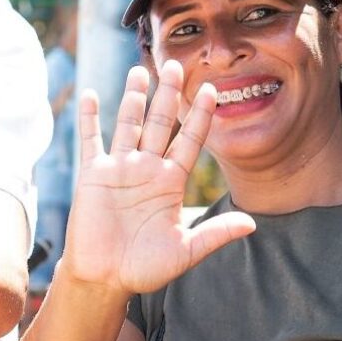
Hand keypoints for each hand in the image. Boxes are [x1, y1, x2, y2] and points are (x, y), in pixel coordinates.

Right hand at [59, 61, 254, 293]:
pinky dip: (90, 118)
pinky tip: (92, 94)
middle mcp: (147, 169)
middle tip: (176, 64)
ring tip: (140, 70)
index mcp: (171, 183)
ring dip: (134, 98)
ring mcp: (119, 168)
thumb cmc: (146, 267)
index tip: (213, 91)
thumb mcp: (186, 250)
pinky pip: (92, 140)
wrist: (105, 276)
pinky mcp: (93, 174)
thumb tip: (251, 224)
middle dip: (168, 94)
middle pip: (160, 123)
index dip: (201, 117)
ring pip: (129, 124)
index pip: (190, 141)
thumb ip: (215, 233)